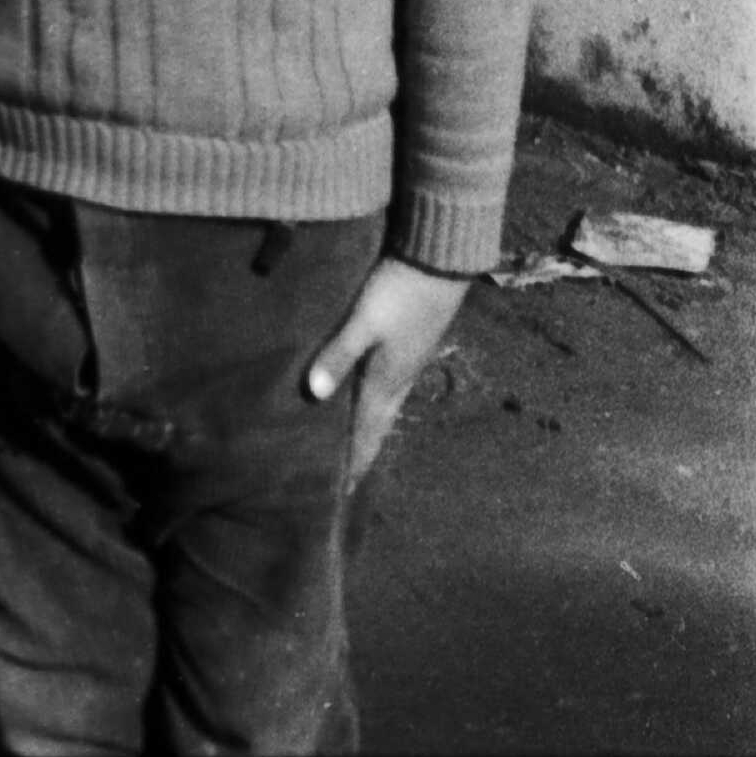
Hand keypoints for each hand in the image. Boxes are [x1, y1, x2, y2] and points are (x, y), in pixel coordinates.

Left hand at [304, 256, 466, 469]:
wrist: (441, 262)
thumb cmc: (399, 291)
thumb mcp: (363, 322)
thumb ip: (339, 354)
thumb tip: (314, 395)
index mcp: (385, 382)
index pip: (366, 434)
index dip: (353, 463)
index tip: (340, 494)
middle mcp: (398, 380)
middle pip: (376, 425)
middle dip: (359, 451)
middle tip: (341, 476)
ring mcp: (408, 362)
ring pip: (384, 405)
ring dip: (367, 426)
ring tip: (350, 441)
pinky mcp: (410, 344)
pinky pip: (389, 385)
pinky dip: (374, 400)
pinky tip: (366, 391)